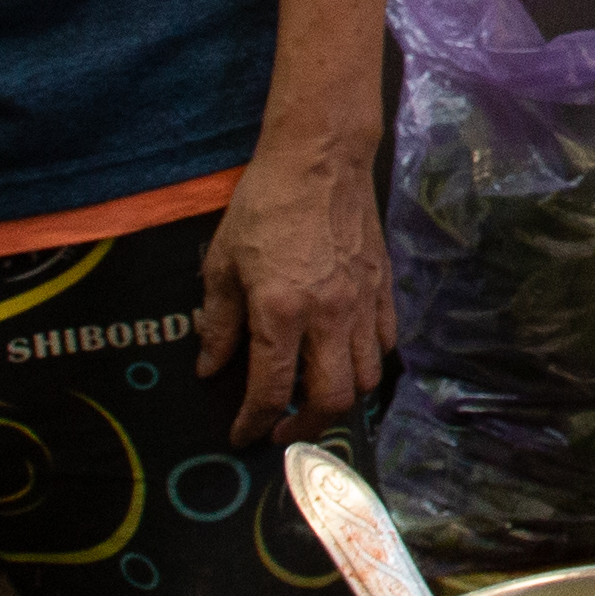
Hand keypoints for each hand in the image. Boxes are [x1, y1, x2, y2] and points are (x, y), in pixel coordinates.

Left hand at [196, 131, 396, 438]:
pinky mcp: (383, 289)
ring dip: (340, 398)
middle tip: (282, 428)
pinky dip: (367, 363)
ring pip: (366, 378)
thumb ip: (220, 322)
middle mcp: (327, 316)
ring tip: (317, 396)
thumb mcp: (223, 262)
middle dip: (303, 425)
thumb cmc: (264, 205)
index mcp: (280, 311)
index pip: (271, 389)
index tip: (242, 435)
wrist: (320, 159)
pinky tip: (347, 358)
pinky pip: (384, 344)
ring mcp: (362, 304)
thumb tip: (210, 368)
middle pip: (330, 398)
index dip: (253, 422)